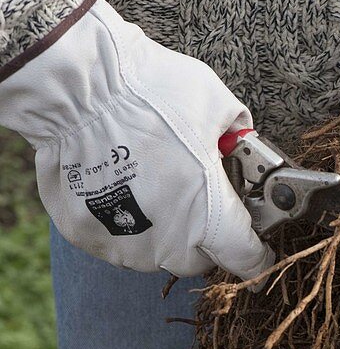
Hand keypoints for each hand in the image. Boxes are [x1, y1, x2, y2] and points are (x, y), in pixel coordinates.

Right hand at [0, 0, 273, 281]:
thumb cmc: (150, 93)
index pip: (246, 260)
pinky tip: (118, 182)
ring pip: (156, 252)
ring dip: (162, 228)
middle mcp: (169, 242)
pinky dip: (122, 219)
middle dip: (204, 235)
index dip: (256, 253)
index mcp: (210, 216)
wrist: (74, 88)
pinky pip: (116, 238)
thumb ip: (238, 135)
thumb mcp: (215, 104)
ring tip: (150, 180)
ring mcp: (123, 244)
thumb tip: (241, 144)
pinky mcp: (87, 236)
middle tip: (195, 193)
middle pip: (199, 259)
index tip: (256, 246)